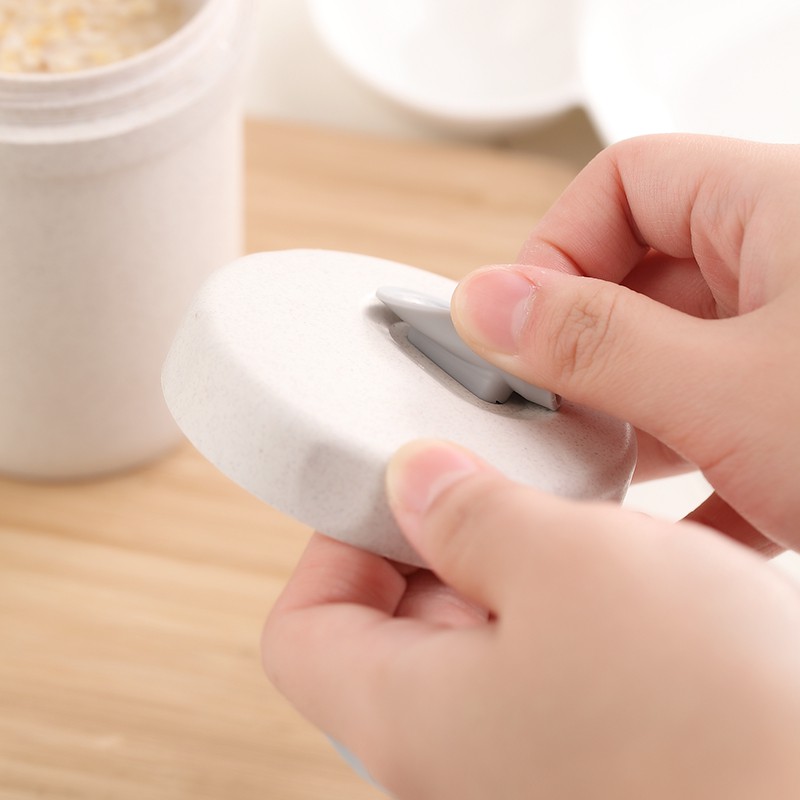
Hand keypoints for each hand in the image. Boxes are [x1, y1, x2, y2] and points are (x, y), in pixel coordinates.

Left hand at [263, 440, 799, 799]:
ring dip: (524, 555)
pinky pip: (566, 652)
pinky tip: (641, 547)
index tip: (389, 486)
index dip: (334, 544)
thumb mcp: (565, 567)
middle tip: (494, 474)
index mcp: (410, 716)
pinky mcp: (606, 747)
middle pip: (397, 622)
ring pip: (490, 628)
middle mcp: (459, 750)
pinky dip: (585, 594)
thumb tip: (412, 479)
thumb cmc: (704, 721)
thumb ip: (469, 512)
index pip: (303, 629)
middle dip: (440, 536)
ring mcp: (533, 751)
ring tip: (575, 504)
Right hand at [451, 135, 799, 552]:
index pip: (627, 180)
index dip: (556, 246)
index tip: (517, 330)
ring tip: (592, 470)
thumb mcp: (730, 387)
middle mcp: (794, 266)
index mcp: (781, 208)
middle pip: (643, 276)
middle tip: (545, 412)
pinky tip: (661, 529)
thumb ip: (598, 343)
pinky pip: (726, 426)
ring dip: (629, 420)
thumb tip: (487, 305)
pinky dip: (690, 478)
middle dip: (584, 352)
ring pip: (678, 360)